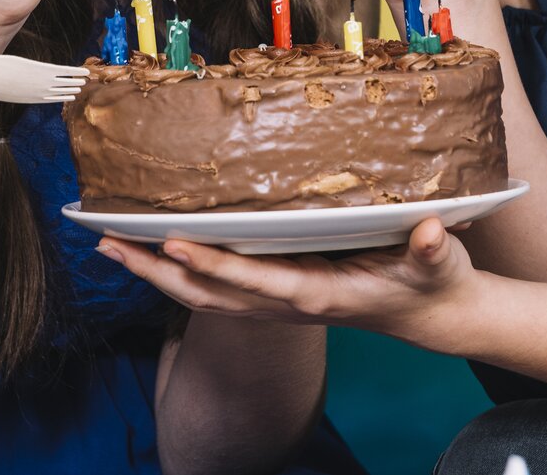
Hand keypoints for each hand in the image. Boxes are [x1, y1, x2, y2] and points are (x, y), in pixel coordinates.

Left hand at [98, 218, 475, 338]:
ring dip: (155, 273)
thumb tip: (433, 232)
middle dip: (155, 271)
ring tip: (109, 246)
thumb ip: (433, 250)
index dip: (214, 265)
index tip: (173, 244)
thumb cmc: (432, 283)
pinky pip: (217, 287)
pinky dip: (179, 270)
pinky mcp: (277, 291)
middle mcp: (289, 301)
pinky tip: (155, 251)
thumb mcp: (439, 264)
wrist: (433, 315)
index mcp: (319, 293)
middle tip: (107, 244)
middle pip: (209, 294)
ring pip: (204, 294)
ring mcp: (279, 300)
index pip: (256, 281)